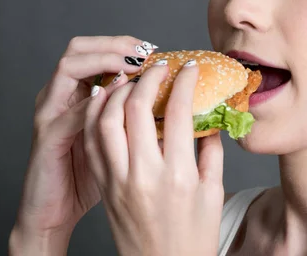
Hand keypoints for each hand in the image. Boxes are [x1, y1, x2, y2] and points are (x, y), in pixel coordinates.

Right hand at [9, 36, 157, 254]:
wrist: (53, 211)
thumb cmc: (88, 176)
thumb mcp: (115, 140)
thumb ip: (136, 119)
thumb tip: (176, 107)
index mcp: (76, 93)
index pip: (95, 51)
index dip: (123, 44)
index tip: (154, 50)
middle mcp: (59, 96)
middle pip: (78, 48)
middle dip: (113, 44)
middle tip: (144, 52)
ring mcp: (50, 113)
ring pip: (69, 68)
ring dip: (103, 61)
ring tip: (133, 67)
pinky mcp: (48, 137)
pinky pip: (70, 111)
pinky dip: (95, 102)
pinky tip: (119, 100)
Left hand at [84, 59, 224, 255]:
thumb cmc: (193, 238)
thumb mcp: (213, 194)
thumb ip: (211, 152)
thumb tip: (207, 119)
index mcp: (178, 175)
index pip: (178, 112)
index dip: (184, 82)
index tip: (189, 68)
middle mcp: (144, 174)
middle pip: (137, 108)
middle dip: (147, 78)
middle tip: (158, 66)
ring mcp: (118, 180)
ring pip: (106, 121)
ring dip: (117, 92)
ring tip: (130, 78)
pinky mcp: (104, 186)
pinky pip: (93, 142)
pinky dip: (96, 116)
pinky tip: (106, 102)